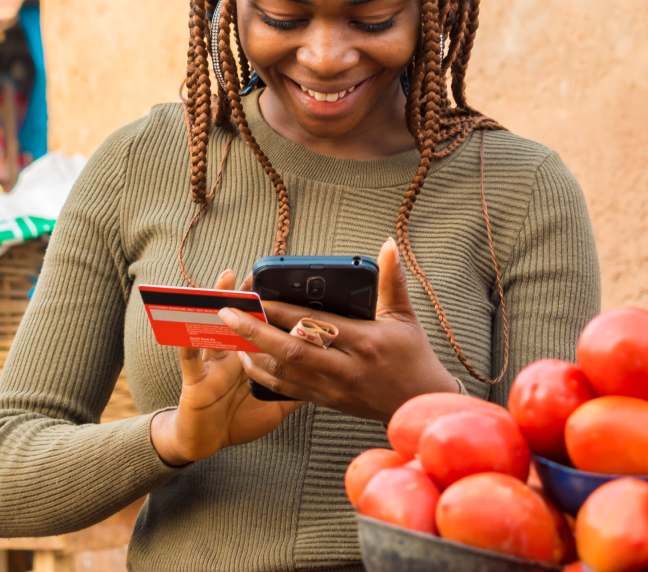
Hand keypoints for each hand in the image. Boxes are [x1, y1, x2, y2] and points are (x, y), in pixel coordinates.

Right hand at [150, 269, 304, 466]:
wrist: (205, 443)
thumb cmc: (238, 420)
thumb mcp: (275, 406)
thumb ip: (298, 390)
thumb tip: (329, 377)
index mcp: (251, 358)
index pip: (263, 327)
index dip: (271, 307)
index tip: (283, 286)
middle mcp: (230, 355)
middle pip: (239, 320)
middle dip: (247, 295)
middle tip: (256, 272)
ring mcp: (211, 365)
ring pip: (214, 327)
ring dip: (218, 304)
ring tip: (225, 282)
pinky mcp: (194, 381)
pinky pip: (189, 360)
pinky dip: (187, 343)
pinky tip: (188, 327)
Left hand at [217, 238, 458, 422]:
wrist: (419, 404)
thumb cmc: (413, 356)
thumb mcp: (404, 316)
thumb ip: (392, 280)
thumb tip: (388, 244)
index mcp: (364, 342)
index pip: (315, 324)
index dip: (282, 311)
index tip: (256, 298)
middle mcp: (345, 368)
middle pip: (291, 351)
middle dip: (255, 333)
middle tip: (227, 315)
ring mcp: (333, 389)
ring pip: (285, 374)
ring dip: (254, 356)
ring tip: (230, 337)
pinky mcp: (327, 402)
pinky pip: (289, 391)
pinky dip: (265, 377)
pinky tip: (249, 362)